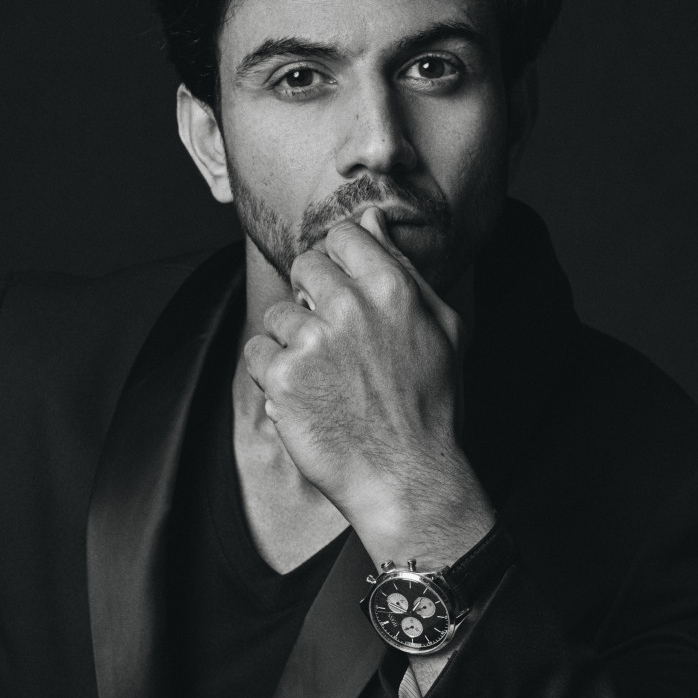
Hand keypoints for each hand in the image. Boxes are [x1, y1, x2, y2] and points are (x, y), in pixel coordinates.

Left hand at [243, 206, 494, 567]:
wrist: (406, 477)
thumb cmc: (429, 405)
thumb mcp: (440, 328)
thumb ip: (402, 267)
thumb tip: (371, 219)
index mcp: (391, 289)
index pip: (342, 237)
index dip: (339, 262)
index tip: (343, 290)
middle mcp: (350, 308)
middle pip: (304, 266)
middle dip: (312, 296)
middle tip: (332, 338)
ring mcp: (312, 342)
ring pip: (278, 313)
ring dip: (292, 341)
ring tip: (323, 377)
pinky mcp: (282, 378)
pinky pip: (257, 353)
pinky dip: (271, 375)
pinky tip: (303, 396)